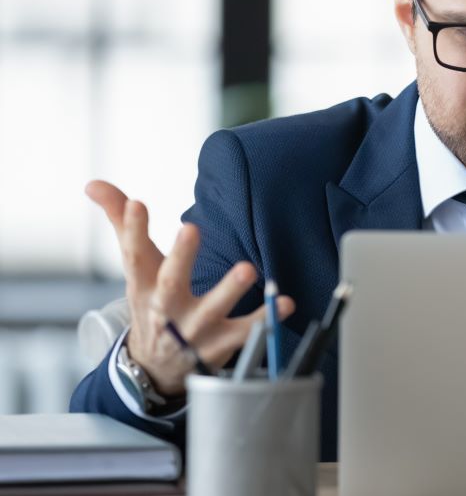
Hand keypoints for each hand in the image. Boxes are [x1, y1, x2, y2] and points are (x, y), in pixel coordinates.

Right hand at [86, 180, 294, 395]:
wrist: (156, 367)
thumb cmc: (151, 302)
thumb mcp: (137, 267)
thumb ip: (122, 223)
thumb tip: (94, 184)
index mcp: (143, 285)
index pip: (134, 255)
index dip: (133, 230)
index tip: (138, 203)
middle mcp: (167, 307)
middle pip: (171, 282)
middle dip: (181, 257)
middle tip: (191, 227)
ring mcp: (193, 328)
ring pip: (212, 309)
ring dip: (229, 290)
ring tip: (248, 268)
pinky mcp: (220, 344)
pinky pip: (245, 333)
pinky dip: (265, 319)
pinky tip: (284, 303)